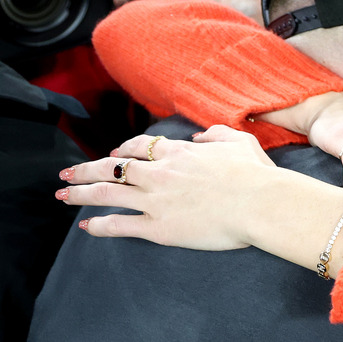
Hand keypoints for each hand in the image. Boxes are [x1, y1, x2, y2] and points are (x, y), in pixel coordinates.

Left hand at [57, 125, 275, 249]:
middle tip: (67, 172)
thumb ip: (216, 134)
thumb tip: (199, 136)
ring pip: (106, 193)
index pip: (139, 147)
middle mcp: (160, 173)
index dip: (122, 150)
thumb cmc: (256, 174)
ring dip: (80, 193)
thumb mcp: (240, 142)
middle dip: (86, 169)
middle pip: (112, 168)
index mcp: (178, 153)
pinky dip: (99, 225)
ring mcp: (156, 201)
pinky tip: (86, 227)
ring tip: (62, 195)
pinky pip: (120, 225)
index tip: (112, 155)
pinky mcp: (159, 228)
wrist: (260, 203)